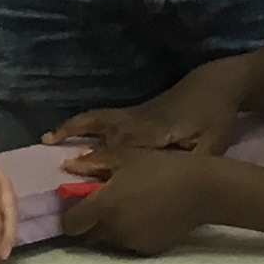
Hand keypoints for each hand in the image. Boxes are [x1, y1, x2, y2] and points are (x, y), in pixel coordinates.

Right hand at [46, 62, 250, 161]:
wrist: (216, 84)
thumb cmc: (215, 117)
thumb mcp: (211, 145)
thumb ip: (191, 162)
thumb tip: (169, 179)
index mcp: (157, 131)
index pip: (125, 145)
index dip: (103, 156)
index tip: (80, 168)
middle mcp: (139, 120)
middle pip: (105, 135)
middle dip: (83, 150)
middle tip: (58, 168)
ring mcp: (133, 113)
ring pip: (98, 120)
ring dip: (72, 128)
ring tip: (47, 140)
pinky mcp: (133, 112)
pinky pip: (100, 117)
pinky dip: (79, 122)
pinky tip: (63, 132)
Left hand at [54, 145, 224, 255]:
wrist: (202, 190)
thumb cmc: (161, 167)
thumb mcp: (125, 157)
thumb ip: (93, 162)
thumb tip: (68, 166)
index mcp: (104, 206)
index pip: (70, 225)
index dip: (70, 216)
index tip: (78, 205)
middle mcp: (113, 229)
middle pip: (88, 234)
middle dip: (90, 223)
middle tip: (104, 205)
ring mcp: (131, 243)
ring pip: (109, 240)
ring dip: (111, 228)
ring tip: (129, 208)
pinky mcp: (148, 250)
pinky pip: (129, 244)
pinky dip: (131, 234)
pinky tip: (146, 217)